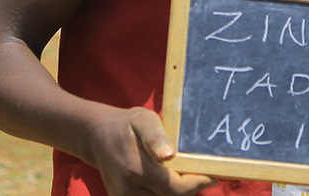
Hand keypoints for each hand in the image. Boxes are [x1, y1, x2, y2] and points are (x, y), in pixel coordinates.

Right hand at [89, 106, 216, 195]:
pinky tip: (167, 182)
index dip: (196, 185)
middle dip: (188, 190)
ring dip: (175, 194)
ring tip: (182, 177)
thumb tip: (168, 155)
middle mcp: (127, 188)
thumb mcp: (142, 119)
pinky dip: (161, 195)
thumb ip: (156, 136)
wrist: (96, 136)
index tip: (212, 176)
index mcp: (136, 167)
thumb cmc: (126, 125)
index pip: (175, 189)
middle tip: (200, 175)